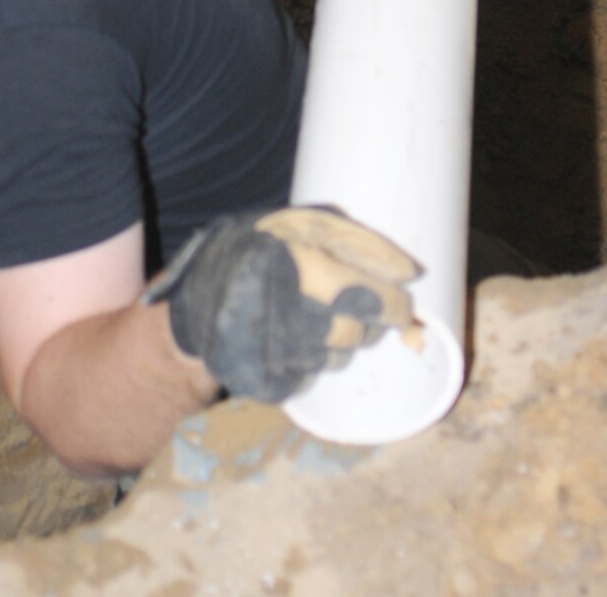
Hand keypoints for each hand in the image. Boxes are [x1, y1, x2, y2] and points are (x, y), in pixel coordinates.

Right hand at [153, 206, 419, 402]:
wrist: (196, 300)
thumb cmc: (259, 252)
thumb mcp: (300, 225)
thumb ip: (353, 241)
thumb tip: (409, 272)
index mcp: (293, 261)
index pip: (364, 294)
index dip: (394, 303)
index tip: (406, 302)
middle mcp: (283, 308)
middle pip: (355, 332)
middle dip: (369, 322)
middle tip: (368, 309)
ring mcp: (271, 350)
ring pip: (337, 357)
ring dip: (341, 342)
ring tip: (321, 316)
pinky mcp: (265, 382)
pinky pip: (311, 377)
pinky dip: (313, 361)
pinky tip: (298, 339)